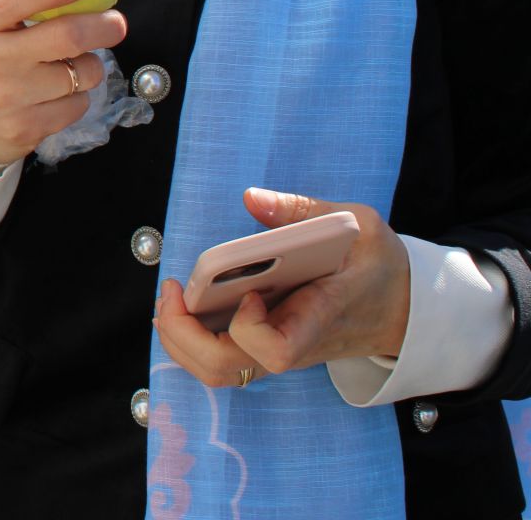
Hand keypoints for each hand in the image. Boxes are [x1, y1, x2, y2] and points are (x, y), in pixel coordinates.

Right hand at [0, 0, 127, 163]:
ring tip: (73, 66)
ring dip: (89, 67)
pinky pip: (78, 105)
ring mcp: (10, 96)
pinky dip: (78, 97)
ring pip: (82, 73)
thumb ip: (21, 5)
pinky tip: (59, 95)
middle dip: (103, 26)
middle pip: (67, 36)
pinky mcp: (27, 127)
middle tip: (115, 23)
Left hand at [154, 188, 410, 388]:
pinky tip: (181, 305)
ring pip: (217, 372)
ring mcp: (277, 352)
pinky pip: (219, 361)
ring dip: (179, 340)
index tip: (247, 293)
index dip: (249, 328)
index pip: (278, 350)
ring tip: (169, 298)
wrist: (403, 309)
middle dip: (184, 335)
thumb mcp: (358, 226)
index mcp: (319, 316)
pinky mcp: (266, 350)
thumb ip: (303, 211)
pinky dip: (189, 339)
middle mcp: (293, 343)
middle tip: (171, 293)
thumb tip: (252, 199)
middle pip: (227, 369)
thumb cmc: (379, 266)